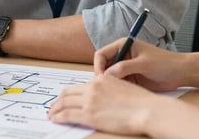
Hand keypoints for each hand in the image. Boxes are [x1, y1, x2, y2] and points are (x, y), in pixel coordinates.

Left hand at [48, 74, 168, 135]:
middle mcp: (93, 87)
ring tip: (51, 114)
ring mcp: (90, 100)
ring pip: (64, 103)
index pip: (78, 86)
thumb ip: (109, 89)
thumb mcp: (123, 88)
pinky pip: (67, 115)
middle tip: (53, 107)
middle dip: (58, 101)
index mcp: (101, 80)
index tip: (64, 98)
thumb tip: (102, 96)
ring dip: (55, 109)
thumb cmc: (141, 102)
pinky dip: (59, 117)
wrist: (147, 110)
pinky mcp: (89, 114)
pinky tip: (55, 119)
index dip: (68, 93)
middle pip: (68, 93)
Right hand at [94, 38, 185, 91]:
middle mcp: (122, 56)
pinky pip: (118, 84)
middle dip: (102, 77)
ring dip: (109, 84)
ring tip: (114, 93)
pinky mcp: (130, 78)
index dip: (99, 66)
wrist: (179, 73)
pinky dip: (116, 89)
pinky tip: (121, 96)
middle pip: (103, 66)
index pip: (101, 54)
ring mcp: (126, 68)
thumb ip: (124, 68)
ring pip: (109, 77)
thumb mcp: (143, 64)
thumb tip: (106, 75)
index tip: (101, 78)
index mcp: (124, 45)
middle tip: (105, 89)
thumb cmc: (164, 63)